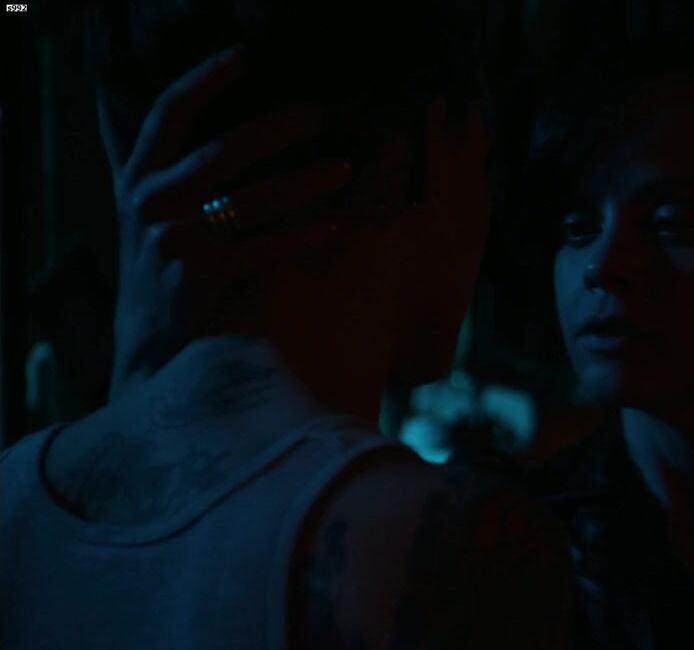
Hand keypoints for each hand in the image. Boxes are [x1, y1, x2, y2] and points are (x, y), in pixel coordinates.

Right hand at [104, 46, 351, 397]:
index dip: (204, 80)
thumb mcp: (156, 209)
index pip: (168, 113)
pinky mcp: (198, 274)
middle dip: (275, 129)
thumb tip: (243, 132)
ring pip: (248, 199)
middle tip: (319, 114)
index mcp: (141, 175)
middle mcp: (151, 201)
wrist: (150, 339)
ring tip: (343, 169)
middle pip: (220, 150)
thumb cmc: (168, 263)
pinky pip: (261, 249)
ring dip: (301, 182)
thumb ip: (179, 168)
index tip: (246, 57)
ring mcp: (172, 238)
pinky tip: (334, 226)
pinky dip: (299, 237)